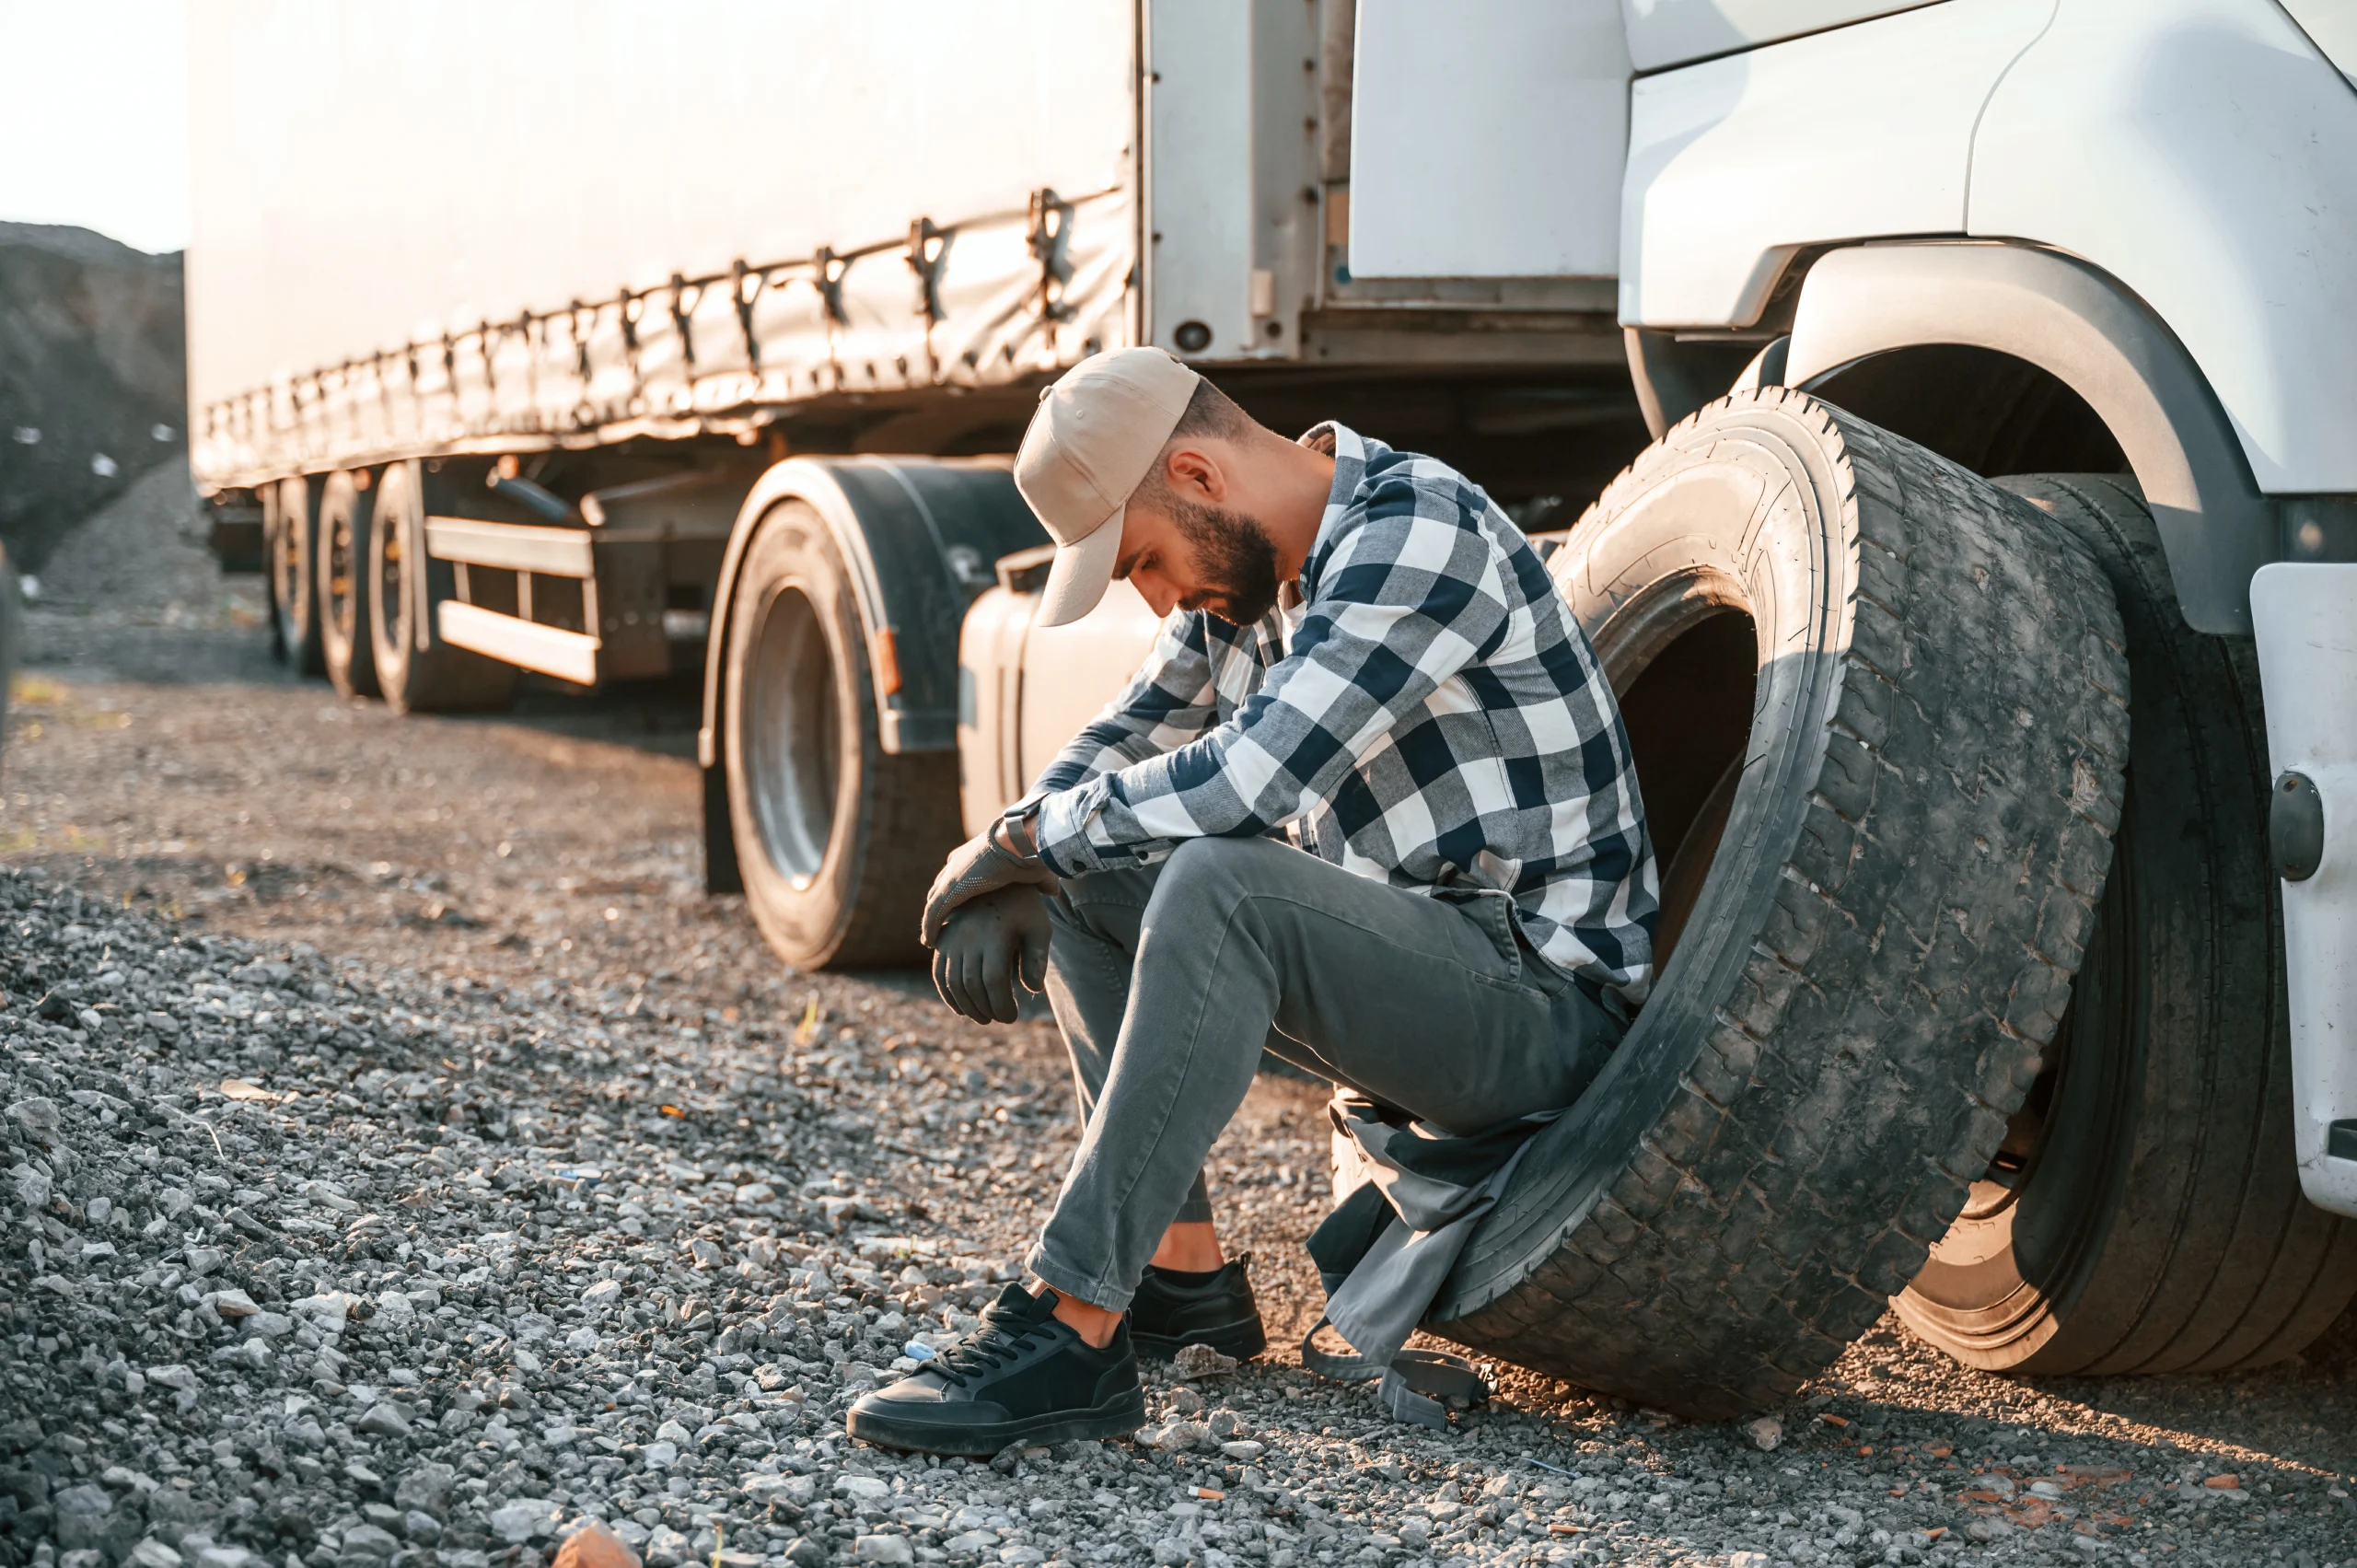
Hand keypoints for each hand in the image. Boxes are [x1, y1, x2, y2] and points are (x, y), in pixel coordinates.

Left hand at [919, 823, 1058, 946]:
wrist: (1019, 844)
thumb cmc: (1030, 853)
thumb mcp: (1037, 869)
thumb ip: (1042, 882)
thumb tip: (1053, 892)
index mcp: (976, 854)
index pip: (960, 873)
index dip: (958, 891)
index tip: (961, 905)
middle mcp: (959, 863)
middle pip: (942, 887)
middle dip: (940, 905)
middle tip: (943, 924)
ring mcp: (952, 876)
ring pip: (934, 902)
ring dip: (931, 921)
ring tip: (931, 939)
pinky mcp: (949, 889)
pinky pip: (933, 914)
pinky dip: (930, 928)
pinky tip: (928, 943)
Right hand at [931, 886, 1054, 1024]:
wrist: (995, 878)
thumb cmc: (1024, 909)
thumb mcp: (1039, 928)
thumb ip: (1037, 958)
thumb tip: (1033, 990)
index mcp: (995, 934)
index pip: (995, 980)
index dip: (1002, 1005)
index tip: (1013, 1017)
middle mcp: (969, 936)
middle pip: (972, 984)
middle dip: (986, 1008)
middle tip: (1000, 1019)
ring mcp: (952, 938)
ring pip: (953, 982)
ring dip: (967, 1007)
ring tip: (984, 1017)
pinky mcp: (942, 940)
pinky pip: (938, 973)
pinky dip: (947, 995)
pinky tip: (962, 1010)